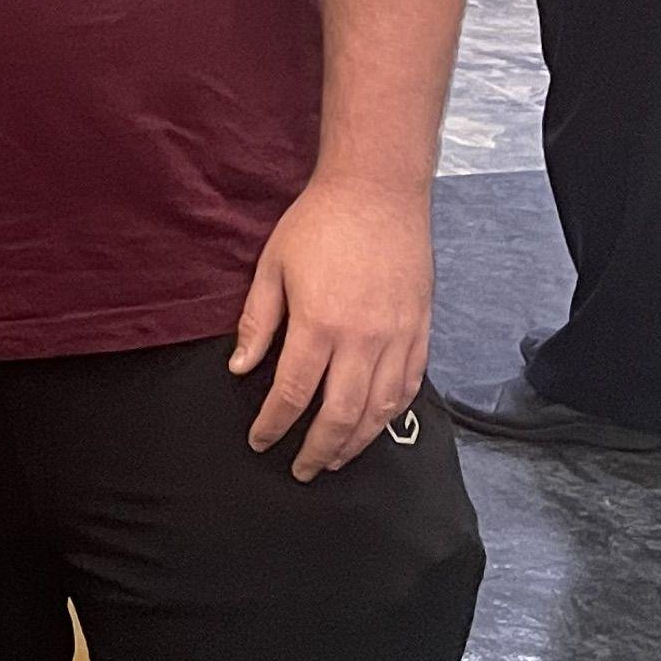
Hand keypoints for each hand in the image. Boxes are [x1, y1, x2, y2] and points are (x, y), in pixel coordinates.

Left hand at [230, 168, 434, 478]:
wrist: (378, 190)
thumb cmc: (319, 223)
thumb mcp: (272, 266)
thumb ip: (257, 321)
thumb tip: (239, 368)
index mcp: (319, 325)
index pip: (292, 394)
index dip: (274, 425)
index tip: (260, 441)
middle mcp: (363, 340)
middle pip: (339, 415)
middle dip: (316, 450)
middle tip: (300, 470)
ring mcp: (397, 338)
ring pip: (380, 410)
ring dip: (356, 442)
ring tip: (334, 458)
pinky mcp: (420, 330)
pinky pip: (410, 387)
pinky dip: (391, 413)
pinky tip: (375, 424)